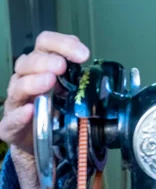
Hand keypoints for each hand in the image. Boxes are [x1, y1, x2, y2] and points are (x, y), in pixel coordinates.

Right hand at [0, 31, 88, 188]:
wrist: (44, 145)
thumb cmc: (59, 112)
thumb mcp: (76, 92)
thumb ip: (86, 80)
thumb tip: (111, 74)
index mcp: (43, 66)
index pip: (47, 43)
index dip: (63, 44)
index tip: (83, 54)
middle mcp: (27, 79)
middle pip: (30, 61)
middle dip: (47, 61)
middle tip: (62, 67)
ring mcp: (17, 102)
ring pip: (18, 85)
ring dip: (33, 82)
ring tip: (48, 82)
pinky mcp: (10, 126)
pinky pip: (10, 119)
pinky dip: (20, 114)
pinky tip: (30, 111)